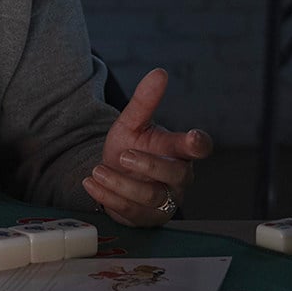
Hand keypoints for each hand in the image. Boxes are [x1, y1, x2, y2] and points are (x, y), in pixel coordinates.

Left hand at [84, 68, 212, 225]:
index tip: (192, 139)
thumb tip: (159, 72)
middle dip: (149, 165)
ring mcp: (165, 200)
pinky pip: (131, 211)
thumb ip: (145, 101)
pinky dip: (108, 197)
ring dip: (121, 183)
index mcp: (180, 151)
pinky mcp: (147, 218)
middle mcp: (178, 177)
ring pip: (151, 196)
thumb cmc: (131, 148)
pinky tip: (91, 183)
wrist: (112, 176)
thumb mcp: (132, 124)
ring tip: (98, 170)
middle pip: (176, 174)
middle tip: (124, 155)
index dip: (198, 144)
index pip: (199, 148)